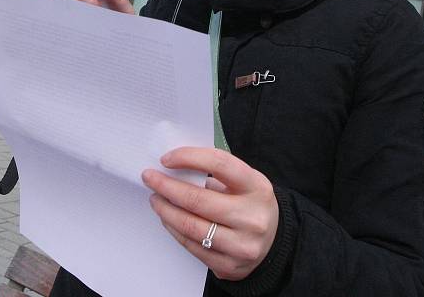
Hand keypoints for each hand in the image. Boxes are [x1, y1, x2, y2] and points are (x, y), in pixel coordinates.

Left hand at [142, 147, 278, 280]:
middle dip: (166, 187)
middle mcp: (252, 218)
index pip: (219, 164)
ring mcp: (242, 245)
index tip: (166, 159)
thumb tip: (173, 168)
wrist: (273, 243)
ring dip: (165, 210)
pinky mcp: (229, 266)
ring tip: (155, 199)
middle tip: (149, 178)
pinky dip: (174, 229)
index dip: (188, 158)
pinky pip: (192, 246)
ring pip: (190, 226)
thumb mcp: (244, 182)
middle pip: (198, 200)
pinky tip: (167, 218)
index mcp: (257, 188)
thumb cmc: (250, 204)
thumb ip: (215, 173)